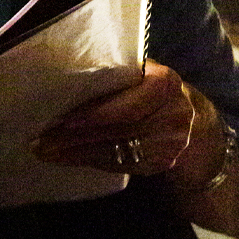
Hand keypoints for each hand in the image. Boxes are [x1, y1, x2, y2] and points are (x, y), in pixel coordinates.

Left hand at [33, 60, 198, 174]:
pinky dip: (90, 161)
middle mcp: (174, 113)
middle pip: (118, 129)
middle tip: (42, 139)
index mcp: (165, 82)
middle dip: (75, 136)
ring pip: (116, 150)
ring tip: (46, 150)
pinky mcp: (162, 163)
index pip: (128, 103)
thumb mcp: (144, 75)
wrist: (196, 124)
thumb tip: (63, 77)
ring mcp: (171, 143)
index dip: (96, 113)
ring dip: (76, 153)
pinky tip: (67, 158)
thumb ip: (117, 76)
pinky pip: (120, 164)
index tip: (64, 119)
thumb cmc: (154, 92)